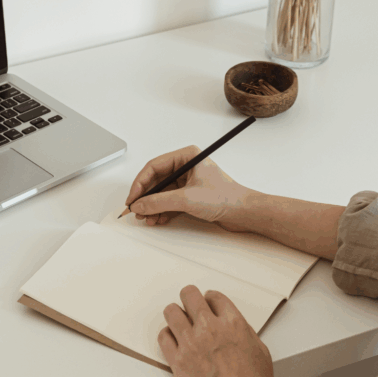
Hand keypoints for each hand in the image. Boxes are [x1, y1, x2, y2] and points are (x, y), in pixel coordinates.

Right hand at [125, 146, 258, 230]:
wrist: (244, 213)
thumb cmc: (226, 198)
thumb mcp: (187, 199)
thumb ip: (159, 202)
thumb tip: (139, 204)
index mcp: (186, 157)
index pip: (154, 167)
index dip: (140, 183)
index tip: (132, 198)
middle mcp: (186, 167)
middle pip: (156, 181)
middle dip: (145, 197)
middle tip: (136, 210)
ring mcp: (188, 182)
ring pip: (161, 193)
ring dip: (152, 206)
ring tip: (147, 218)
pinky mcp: (190, 195)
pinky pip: (169, 201)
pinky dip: (161, 211)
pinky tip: (157, 219)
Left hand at [159, 285, 272, 376]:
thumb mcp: (260, 351)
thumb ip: (244, 331)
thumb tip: (234, 325)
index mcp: (233, 324)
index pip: (214, 296)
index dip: (211, 299)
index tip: (209, 303)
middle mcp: (210, 329)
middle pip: (190, 295)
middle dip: (191, 298)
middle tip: (191, 304)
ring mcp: (191, 344)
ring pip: (171, 311)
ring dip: (176, 314)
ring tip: (180, 320)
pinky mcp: (178, 361)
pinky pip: (163, 336)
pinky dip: (168, 335)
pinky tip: (175, 339)